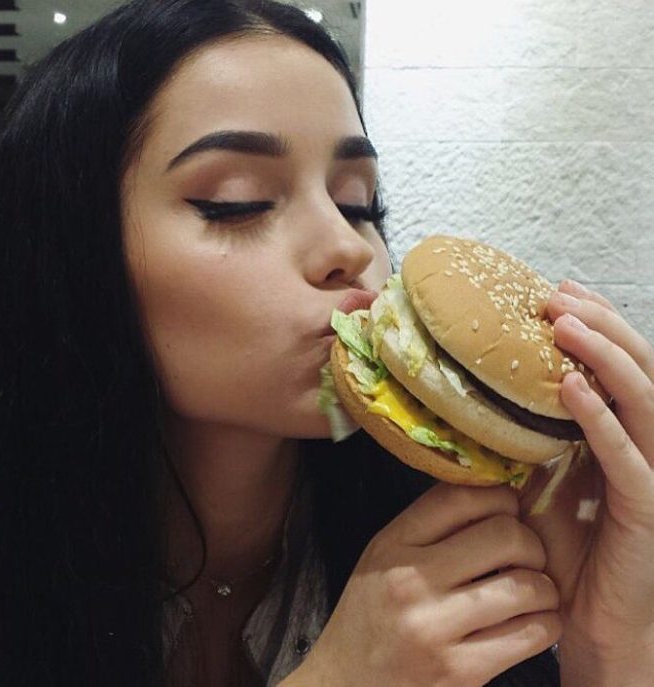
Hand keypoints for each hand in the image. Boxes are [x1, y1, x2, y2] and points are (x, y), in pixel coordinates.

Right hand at [284, 484, 560, 686]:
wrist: (346, 682)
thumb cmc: (371, 614)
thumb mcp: (383, 556)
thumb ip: (429, 525)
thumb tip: (492, 490)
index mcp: (392, 544)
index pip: (460, 498)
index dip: (499, 496)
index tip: (508, 509)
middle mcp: (412, 580)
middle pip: (504, 535)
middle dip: (530, 543)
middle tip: (525, 556)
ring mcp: (436, 628)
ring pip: (528, 585)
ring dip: (544, 587)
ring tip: (532, 591)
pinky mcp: (462, 671)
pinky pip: (533, 633)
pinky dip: (545, 623)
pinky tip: (530, 622)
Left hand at [522, 279, 653, 679]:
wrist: (589, 622)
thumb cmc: (567, 550)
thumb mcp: (549, 478)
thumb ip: (540, 436)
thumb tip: (495, 392)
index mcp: (627, 437)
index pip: (620, 368)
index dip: (596, 326)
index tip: (558, 293)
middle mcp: (651, 448)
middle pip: (638, 371)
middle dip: (601, 326)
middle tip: (558, 295)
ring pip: (643, 401)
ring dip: (603, 356)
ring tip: (563, 324)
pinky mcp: (648, 511)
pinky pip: (627, 457)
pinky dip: (599, 418)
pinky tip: (568, 388)